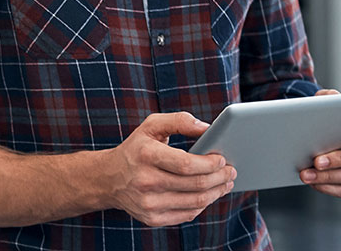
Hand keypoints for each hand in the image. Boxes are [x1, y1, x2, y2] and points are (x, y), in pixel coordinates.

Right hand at [102, 112, 235, 226]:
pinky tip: (208, 194)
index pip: (187, 164)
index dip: (210, 164)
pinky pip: (187, 214)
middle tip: (231, 171)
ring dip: (216, 192)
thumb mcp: (151, 125)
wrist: (109, 178)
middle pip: (195, 185)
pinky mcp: (152, 219)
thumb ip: (179, 121)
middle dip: (219, 178)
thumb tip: (207, 128)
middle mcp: (146, 181)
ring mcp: (148, 203)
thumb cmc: (136, 148)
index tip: (222, 159)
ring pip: (195, 202)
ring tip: (225, 183)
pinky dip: (202, 204)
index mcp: (146, 155)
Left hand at [300, 88, 340, 196]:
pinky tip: (314, 183)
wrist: (324, 136)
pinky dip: (330, 187)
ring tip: (307, 174)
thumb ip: (330, 98)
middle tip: (317, 161)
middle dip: (340, 160)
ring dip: (329, 177)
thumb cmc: (330, 117)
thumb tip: (329, 99)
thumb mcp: (328, 103)